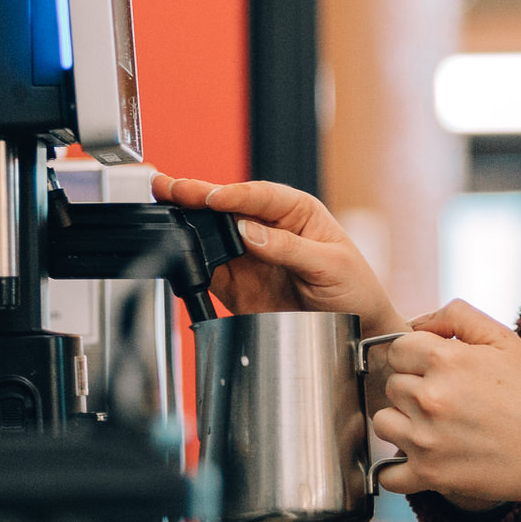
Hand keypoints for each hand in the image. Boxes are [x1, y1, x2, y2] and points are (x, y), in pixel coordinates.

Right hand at [151, 175, 407, 335]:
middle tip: (170, 188)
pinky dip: (191, 264)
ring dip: (188, 224)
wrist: (356, 333)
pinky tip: (177, 254)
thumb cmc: (356, 289)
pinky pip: (210, 271)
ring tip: (164, 212)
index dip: (235, 195)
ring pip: (213, 235)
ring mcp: (251, 256)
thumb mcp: (332, 265)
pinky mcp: (238, 284)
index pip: (261, 195)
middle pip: (228, 208)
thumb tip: (249, 231)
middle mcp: (269, 228)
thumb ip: (289, 248)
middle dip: (197, 197)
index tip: (214, 197)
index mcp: (297, 211)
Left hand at [377, 301, 520, 521]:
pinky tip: (416, 460)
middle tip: (445, 400)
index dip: (416, 357)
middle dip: (413, 389)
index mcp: (445, 360)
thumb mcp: (504, 339)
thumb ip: (457, 315)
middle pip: (391, 386)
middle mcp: (429, 398)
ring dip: (402, 425)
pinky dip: (396, 471)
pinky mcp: (429, 475)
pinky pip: (387, 475)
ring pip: (383, 423)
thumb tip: (418, 321)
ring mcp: (425, 439)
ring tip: (433, 427)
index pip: (397, 349)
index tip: (435, 369)